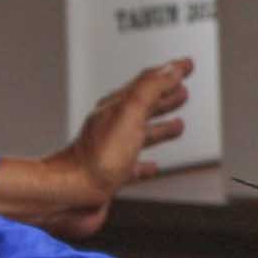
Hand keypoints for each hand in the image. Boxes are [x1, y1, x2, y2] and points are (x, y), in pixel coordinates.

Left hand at [3, 59, 192, 241]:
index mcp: (117, 107)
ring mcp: (112, 152)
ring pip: (141, 135)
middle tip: (182, 90)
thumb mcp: (130, 113)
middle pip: (144, 107)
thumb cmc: (96, 157)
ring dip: (160, 128)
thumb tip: (170, 69)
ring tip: (177, 125)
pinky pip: (134, 165)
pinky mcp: (112, 175)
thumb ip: (151, 88)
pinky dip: (146, 164)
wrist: (72, 192)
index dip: (169, 72)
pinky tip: (153, 166)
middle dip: (165, 98)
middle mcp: (113, 127)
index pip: (147, 82)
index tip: (185, 65)